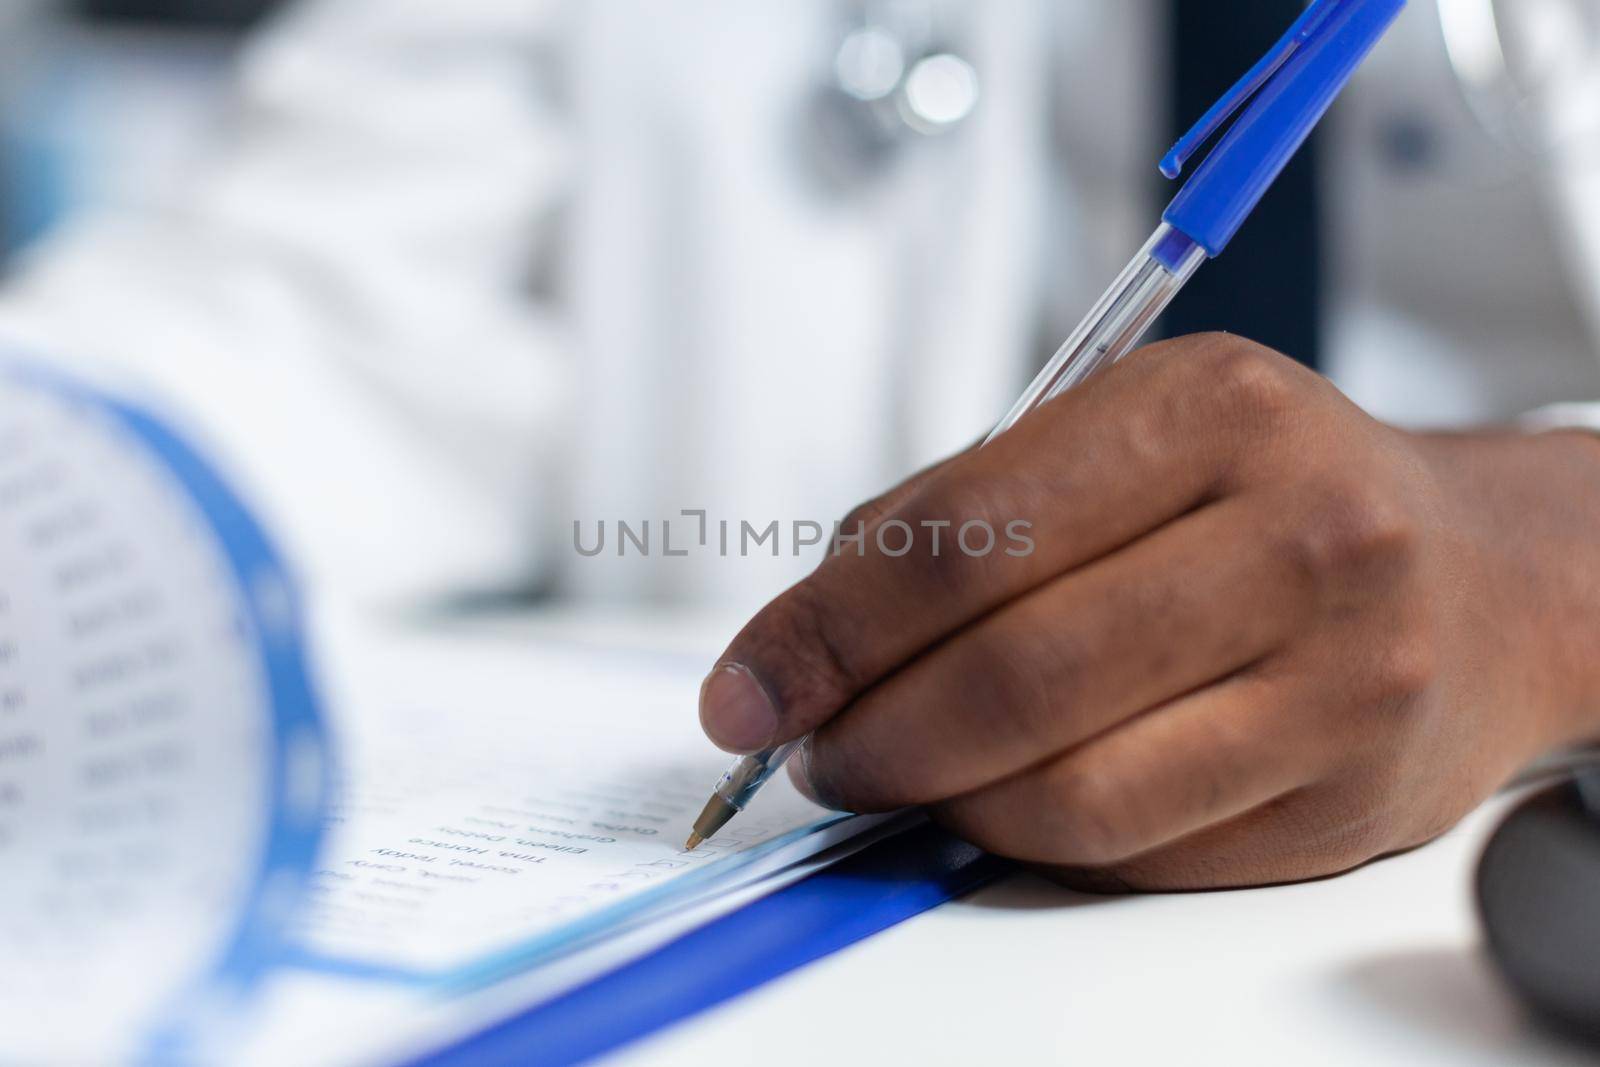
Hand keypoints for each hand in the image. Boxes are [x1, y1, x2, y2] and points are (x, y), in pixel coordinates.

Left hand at [698, 334, 1599, 889]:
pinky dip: (1027, 836)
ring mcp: (1339, 675)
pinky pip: (1129, 849)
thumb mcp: (1122, 434)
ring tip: (893, 773)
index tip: (750, 689)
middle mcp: (1297, 533)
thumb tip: (808, 638)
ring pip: (1065, 787)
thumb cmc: (1265, 496)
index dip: (826, 630)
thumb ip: (962, 516)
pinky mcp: (1343, 793)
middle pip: (1008, 672)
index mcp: (1212, 408)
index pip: (965, 538)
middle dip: (866, 731)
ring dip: (937, 798)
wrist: (1477, 580)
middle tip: (810, 747)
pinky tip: (1003, 798)